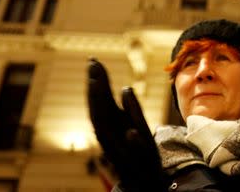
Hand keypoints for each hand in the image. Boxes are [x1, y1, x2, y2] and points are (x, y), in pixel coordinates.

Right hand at [87, 58, 166, 191]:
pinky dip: (131, 140)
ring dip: (102, 108)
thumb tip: (124, 89)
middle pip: (99, 111)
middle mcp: (112, 137)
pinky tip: (131, 130)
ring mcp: (123, 149)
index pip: (100, 102)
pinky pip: (135, 150)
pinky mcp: (140, 159)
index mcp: (112, 127)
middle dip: (95, 90)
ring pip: (109, 130)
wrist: (147, 180)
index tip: (93, 60)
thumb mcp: (133, 128)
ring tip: (98, 84)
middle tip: (92, 67)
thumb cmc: (138, 151)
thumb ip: (128, 109)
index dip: (96, 82)